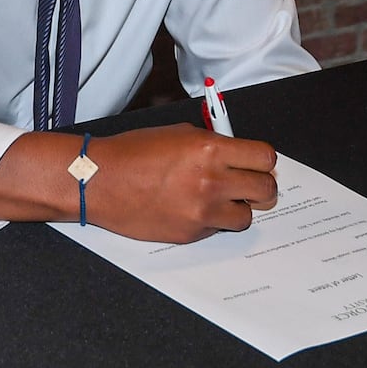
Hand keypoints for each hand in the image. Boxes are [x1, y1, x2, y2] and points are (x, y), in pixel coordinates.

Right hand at [84, 124, 278, 242]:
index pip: (265, 158)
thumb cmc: (134, 153)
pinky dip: (211, 220)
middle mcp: (211, 181)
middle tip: (249, 185)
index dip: (263, 162)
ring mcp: (202, 210)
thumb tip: (238, 154)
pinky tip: (190, 208)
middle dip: (260, 187)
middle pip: (265, 190)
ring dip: (237, 208)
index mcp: (211, 149)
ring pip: (246, 216)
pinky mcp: (191, 233)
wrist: (100, 180)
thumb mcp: (180, 134)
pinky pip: (218, 228)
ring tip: (218, 199)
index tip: (257, 164)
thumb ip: (214, 144)